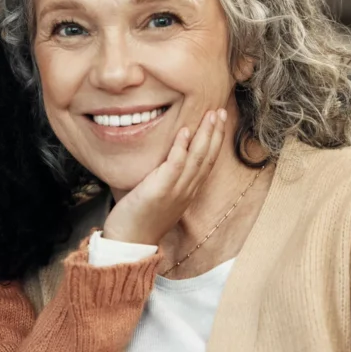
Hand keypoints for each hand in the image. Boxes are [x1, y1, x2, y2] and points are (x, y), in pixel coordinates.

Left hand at [102, 109, 226, 245]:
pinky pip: (174, 166)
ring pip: (197, 159)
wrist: (130, 241)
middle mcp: (186, 190)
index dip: (215, 140)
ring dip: (205, 135)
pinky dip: (181, 148)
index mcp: (188, 191)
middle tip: (220, 111)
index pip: (207, 161)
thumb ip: (167, 178)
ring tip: (210, 115)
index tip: (219, 120)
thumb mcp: (160, 195)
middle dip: (215, 132)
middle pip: (207, 157)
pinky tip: (184, 131)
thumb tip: (167, 158)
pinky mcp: (159, 191)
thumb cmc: (140, 217)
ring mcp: (175, 191)